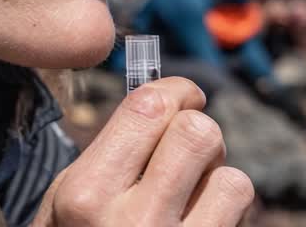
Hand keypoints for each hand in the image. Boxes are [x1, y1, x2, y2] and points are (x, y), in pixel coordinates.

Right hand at [33, 77, 252, 225]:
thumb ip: (108, 155)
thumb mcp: (63, 206)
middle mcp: (133, 223)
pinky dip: (229, 214)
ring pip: (233, 179)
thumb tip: (165, 100)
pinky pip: (242, 216)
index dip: (176, 90)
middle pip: (199, 134)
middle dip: (197, 132)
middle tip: (187, 147)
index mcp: (87, 196)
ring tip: (194, 197)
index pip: (149, 109)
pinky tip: (203, 224)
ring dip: (217, 182)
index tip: (183, 94)